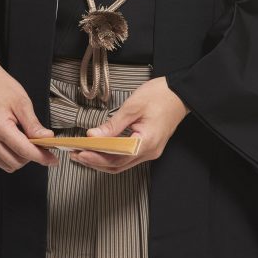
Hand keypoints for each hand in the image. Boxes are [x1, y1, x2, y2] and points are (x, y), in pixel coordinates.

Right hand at [0, 57, 59, 172]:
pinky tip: (15, 142)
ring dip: (21, 158)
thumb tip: (47, 138)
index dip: (41, 156)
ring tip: (27, 141)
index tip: (52, 159)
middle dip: (31, 156)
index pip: (23, 150)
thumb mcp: (22, 102)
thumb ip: (33, 124)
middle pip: (16, 162)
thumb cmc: (1, 88)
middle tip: (41, 145)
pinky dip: (10, 156)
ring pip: (7, 165)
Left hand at [69, 76, 189, 173]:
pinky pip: (127, 157)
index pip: (115, 158)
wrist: (180, 92)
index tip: (80, 153)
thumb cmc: (160, 96)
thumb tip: (94, 136)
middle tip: (77, 155)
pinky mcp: (149, 146)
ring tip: (85, 153)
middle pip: (117, 165)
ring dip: (102, 160)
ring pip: (122, 164)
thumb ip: (113, 124)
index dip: (95, 158)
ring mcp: (150, 151)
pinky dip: (112, 156)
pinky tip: (101, 149)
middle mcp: (149, 152)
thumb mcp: (133, 106)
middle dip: (95, 162)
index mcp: (146, 143)